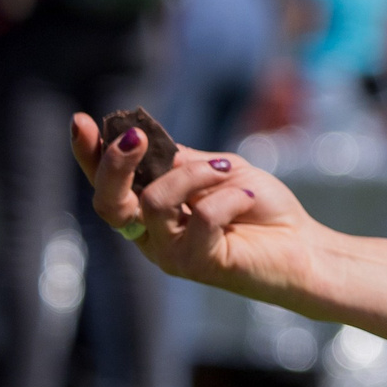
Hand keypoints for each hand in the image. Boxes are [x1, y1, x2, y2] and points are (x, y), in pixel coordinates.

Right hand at [73, 113, 320, 302]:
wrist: (305, 246)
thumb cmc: (261, 207)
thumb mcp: (216, 170)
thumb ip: (179, 161)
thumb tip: (142, 140)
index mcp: (150, 208)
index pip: (106, 183)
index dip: (88, 153)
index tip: (81, 120)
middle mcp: (151, 235)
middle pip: (108, 202)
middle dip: (115, 163)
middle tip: (135, 137)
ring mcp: (171, 254)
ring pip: (155, 204)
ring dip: (194, 176)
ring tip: (227, 172)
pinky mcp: (198, 266)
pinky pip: (201, 219)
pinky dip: (228, 197)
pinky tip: (248, 197)